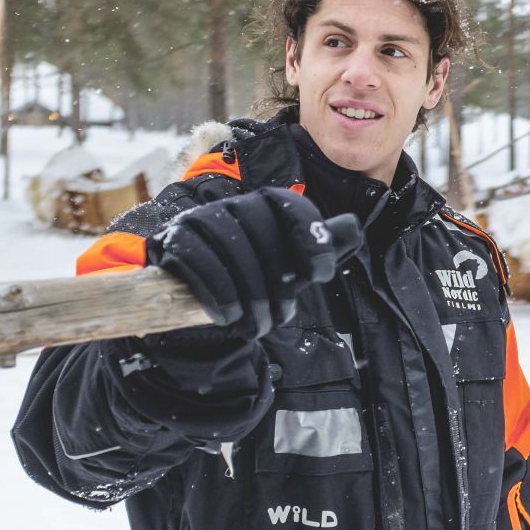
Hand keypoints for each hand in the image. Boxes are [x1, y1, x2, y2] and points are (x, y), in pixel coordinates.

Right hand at [146, 188, 360, 336]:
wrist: (200, 309)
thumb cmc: (253, 284)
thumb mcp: (291, 270)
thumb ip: (322, 249)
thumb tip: (354, 227)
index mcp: (265, 204)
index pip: (291, 206)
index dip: (310, 237)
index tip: (318, 274)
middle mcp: (234, 205)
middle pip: (262, 231)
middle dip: (276, 282)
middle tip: (279, 317)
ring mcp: (201, 219)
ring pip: (232, 246)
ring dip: (249, 294)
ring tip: (257, 325)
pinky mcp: (175, 239)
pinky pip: (198, 258)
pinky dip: (218, 291)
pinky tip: (229, 316)